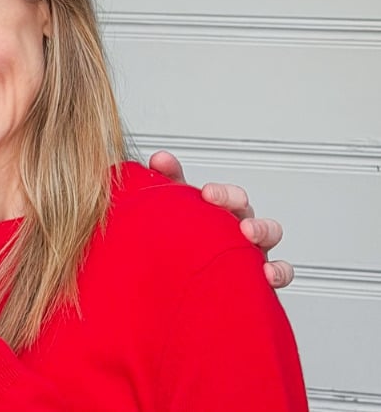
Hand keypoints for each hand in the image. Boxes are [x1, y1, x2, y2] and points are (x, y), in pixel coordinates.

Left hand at [148, 150, 294, 289]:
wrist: (182, 284)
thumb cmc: (185, 242)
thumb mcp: (173, 210)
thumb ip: (166, 183)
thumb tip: (160, 158)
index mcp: (219, 211)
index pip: (225, 195)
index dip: (221, 192)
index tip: (207, 194)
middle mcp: (238, 227)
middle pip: (245, 208)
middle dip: (237, 205)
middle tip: (219, 206)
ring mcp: (251, 251)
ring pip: (269, 233)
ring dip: (263, 229)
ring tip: (249, 234)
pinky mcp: (259, 278)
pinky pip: (281, 273)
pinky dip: (280, 271)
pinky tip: (268, 274)